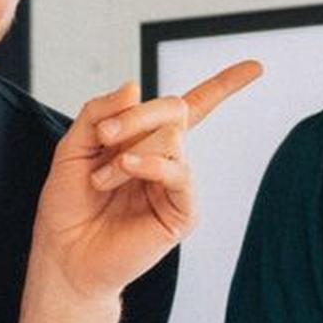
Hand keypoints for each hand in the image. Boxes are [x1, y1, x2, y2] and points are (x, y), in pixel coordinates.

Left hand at [30, 61, 263, 303]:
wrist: (65, 255)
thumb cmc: (68, 206)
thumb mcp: (73, 147)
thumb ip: (98, 113)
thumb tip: (135, 86)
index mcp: (145, 141)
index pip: (189, 108)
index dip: (224, 85)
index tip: (257, 67)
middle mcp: (166, 160)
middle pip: (175, 110)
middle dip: (136, 115)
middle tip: (103, 137)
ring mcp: (176, 185)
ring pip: (172, 138)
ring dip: (127, 152)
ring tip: (101, 179)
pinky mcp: (182, 212)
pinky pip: (179, 172)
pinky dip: (151, 163)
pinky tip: (126, 167)